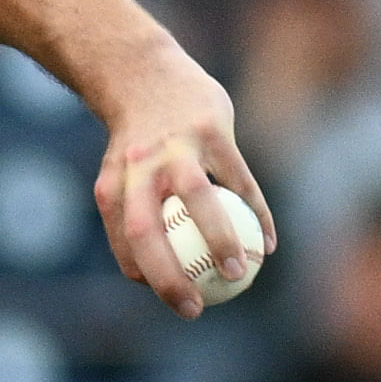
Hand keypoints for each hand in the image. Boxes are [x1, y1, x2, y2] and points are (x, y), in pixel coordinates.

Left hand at [88, 46, 275, 319]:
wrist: (144, 72)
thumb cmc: (136, 138)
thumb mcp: (119, 172)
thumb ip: (130, 214)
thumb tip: (150, 276)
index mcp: (113, 183)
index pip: (125, 242)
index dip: (144, 277)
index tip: (172, 297)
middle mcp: (139, 167)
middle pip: (148, 231)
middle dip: (169, 277)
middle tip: (194, 309)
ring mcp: (176, 146)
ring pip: (200, 201)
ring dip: (220, 241)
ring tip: (239, 274)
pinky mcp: (213, 130)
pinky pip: (240, 181)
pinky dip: (257, 214)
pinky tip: (267, 244)